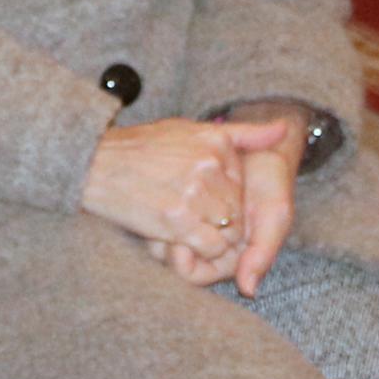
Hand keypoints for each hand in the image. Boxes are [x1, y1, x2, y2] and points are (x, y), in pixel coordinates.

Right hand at [81, 114, 299, 297]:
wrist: (94, 163)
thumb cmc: (139, 148)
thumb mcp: (189, 129)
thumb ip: (240, 134)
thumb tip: (285, 130)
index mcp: (215, 142)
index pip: (242, 186)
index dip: (223, 200)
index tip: (197, 198)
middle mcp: (209, 165)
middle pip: (237, 211)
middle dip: (219, 221)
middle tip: (187, 215)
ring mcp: (194, 193)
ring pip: (227, 231)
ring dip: (209, 237)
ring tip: (181, 225)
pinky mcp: (178, 219)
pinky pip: (209, 246)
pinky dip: (198, 249)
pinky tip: (176, 237)